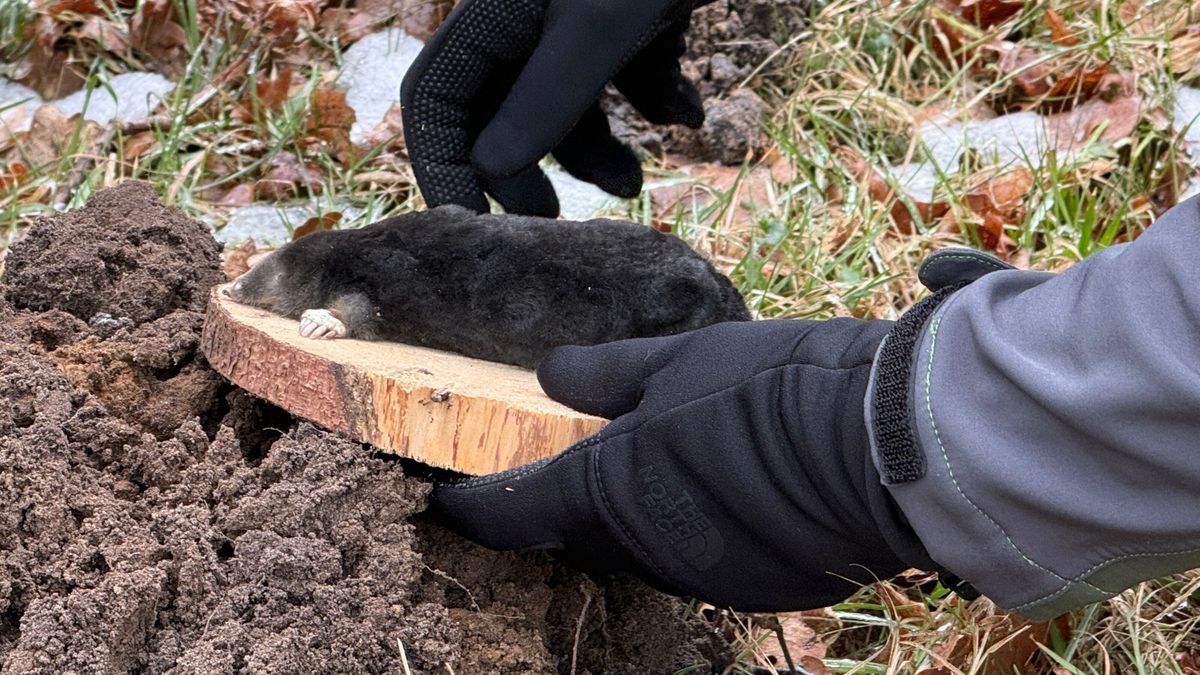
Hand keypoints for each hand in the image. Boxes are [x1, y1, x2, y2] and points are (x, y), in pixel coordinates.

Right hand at [400, 0, 706, 216]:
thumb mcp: (601, 29)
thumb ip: (547, 99)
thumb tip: (490, 170)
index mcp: (498, 15)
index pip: (438, 98)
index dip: (445, 166)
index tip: (472, 231)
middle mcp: (532, 18)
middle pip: (502, 111)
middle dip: (525, 170)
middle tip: (552, 223)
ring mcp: (584, 17)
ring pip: (569, 103)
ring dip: (598, 150)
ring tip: (636, 186)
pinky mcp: (636, 16)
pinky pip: (627, 76)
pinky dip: (655, 101)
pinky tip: (690, 115)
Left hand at [427, 319, 935, 610]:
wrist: (886, 445)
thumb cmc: (770, 390)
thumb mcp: (676, 359)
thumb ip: (603, 375)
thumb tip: (549, 374)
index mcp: (603, 491)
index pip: (508, 513)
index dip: (472, 505)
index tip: (450, 495)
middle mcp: (641, 551)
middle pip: (577, 535)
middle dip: (563, 505)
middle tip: (570, 462)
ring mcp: (699, 580)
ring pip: (640, 550)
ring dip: (635, 517)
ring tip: (662, 468)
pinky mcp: (754, 593)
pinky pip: (699, 563)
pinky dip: (693, 532)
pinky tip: (725, 493)